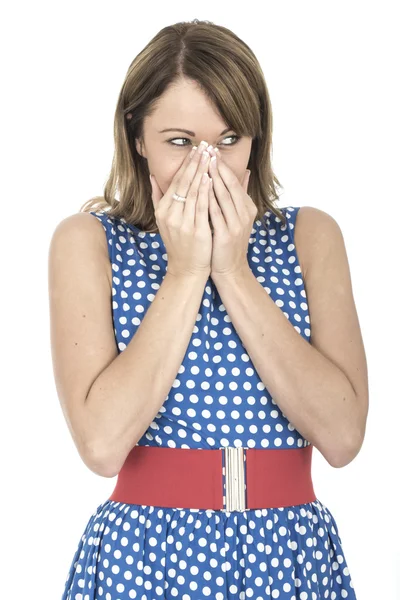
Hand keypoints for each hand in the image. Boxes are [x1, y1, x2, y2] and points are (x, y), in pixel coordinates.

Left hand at [207, 148, 255, 276]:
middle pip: (230, 186)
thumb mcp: (238, 216)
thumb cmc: (228, 241)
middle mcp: (244, 214)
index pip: (234, 182)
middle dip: (218, 167)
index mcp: (247, 208)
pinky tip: (199, 189)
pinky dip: (208, 200)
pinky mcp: (226, 235)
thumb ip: (240, 194)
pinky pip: (215, 213)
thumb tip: (245, 172)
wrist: (230, 269)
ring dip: (213, 179)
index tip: (212, 150)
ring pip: (223, 197)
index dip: (223, 166)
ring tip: (203, 163)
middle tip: (207, 150)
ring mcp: (236, 224)